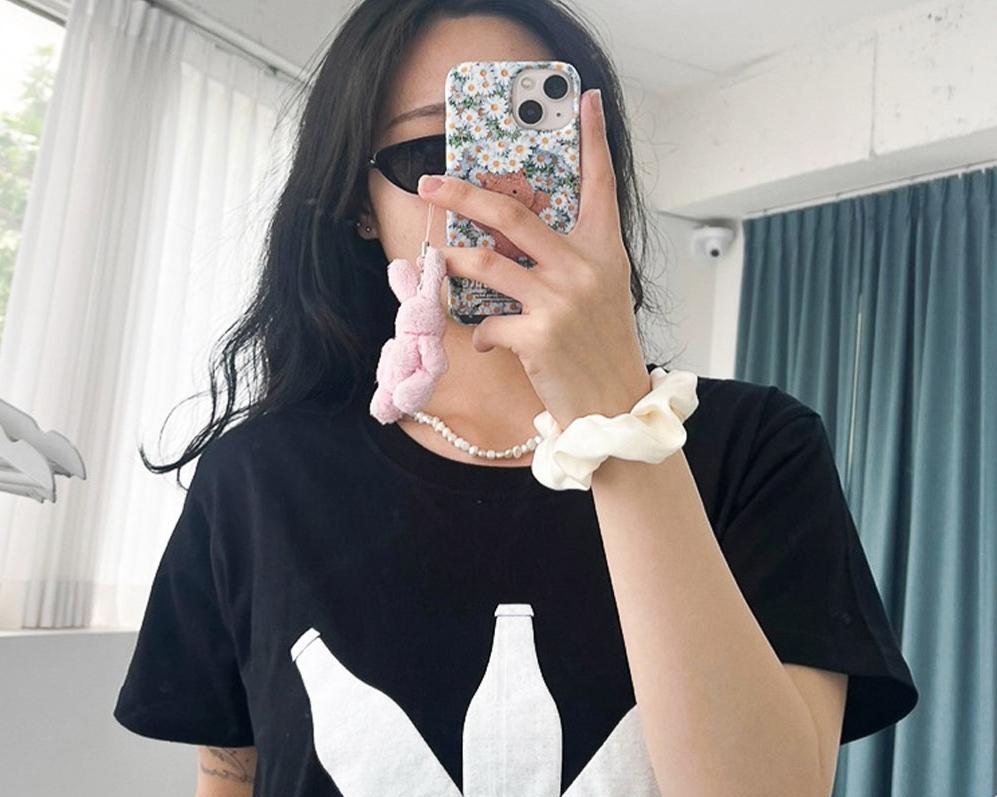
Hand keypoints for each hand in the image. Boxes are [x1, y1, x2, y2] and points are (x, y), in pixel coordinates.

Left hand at [417, 87, 651, 429]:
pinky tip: (489, 344)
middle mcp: (584, 269)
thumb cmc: (605, 349)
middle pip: (513, 214)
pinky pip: (488, 324)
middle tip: (430, 182)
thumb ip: (571, 260)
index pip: (601, 184)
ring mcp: (560, 301)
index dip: (594, 140)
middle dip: (463, 194)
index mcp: (605, 251)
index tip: (588, 102)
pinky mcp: (538, 337)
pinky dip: (481, 335)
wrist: (615, 405)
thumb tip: (513, 244)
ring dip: (453, 261)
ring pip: (486, 264)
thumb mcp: (603, 293)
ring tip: (440, 260)